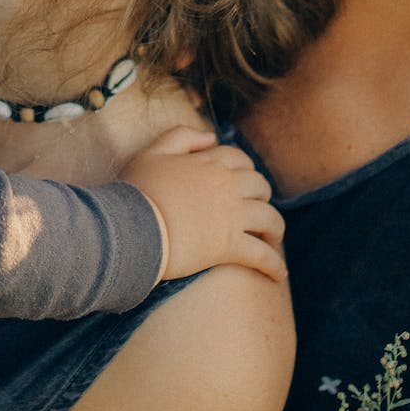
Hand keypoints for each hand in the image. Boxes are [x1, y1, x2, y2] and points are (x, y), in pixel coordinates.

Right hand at [118, 127, 285, 283]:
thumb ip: (181, 136)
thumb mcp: (152, 152)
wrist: (131, 227)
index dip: (244, 170)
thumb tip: (211, 137)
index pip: (239, 160)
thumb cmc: (136, 191)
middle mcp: (227, 186)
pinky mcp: (231, 246)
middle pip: (260, 187)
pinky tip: (278, 274)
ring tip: (272, 241)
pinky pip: (263, 255)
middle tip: (256, 211)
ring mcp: (232, 216)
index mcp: (210, 164)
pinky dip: (273, 265)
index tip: (241, 183)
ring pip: (270, 219)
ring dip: (275, 229)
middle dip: (262, 197)